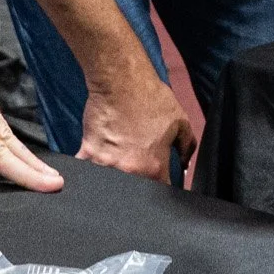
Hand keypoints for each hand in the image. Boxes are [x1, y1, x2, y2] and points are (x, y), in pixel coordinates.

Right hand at [78, 75, 197, 183]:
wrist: (121, 80)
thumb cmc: (150, 98)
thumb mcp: (180, 120)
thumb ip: (187, 146)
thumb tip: (185, 164)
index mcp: (153, 167)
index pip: (160, 192)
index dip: (162, 192)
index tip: (161, 185)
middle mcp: (128, 171)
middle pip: (133, 191)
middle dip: (138, 184)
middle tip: (139, 168)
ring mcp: (104, 164)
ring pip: (109, 183)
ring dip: (114, 177)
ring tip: (119, 161)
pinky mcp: (87, 153)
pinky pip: (86, 171)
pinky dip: (90, 170)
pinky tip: (96, 164)